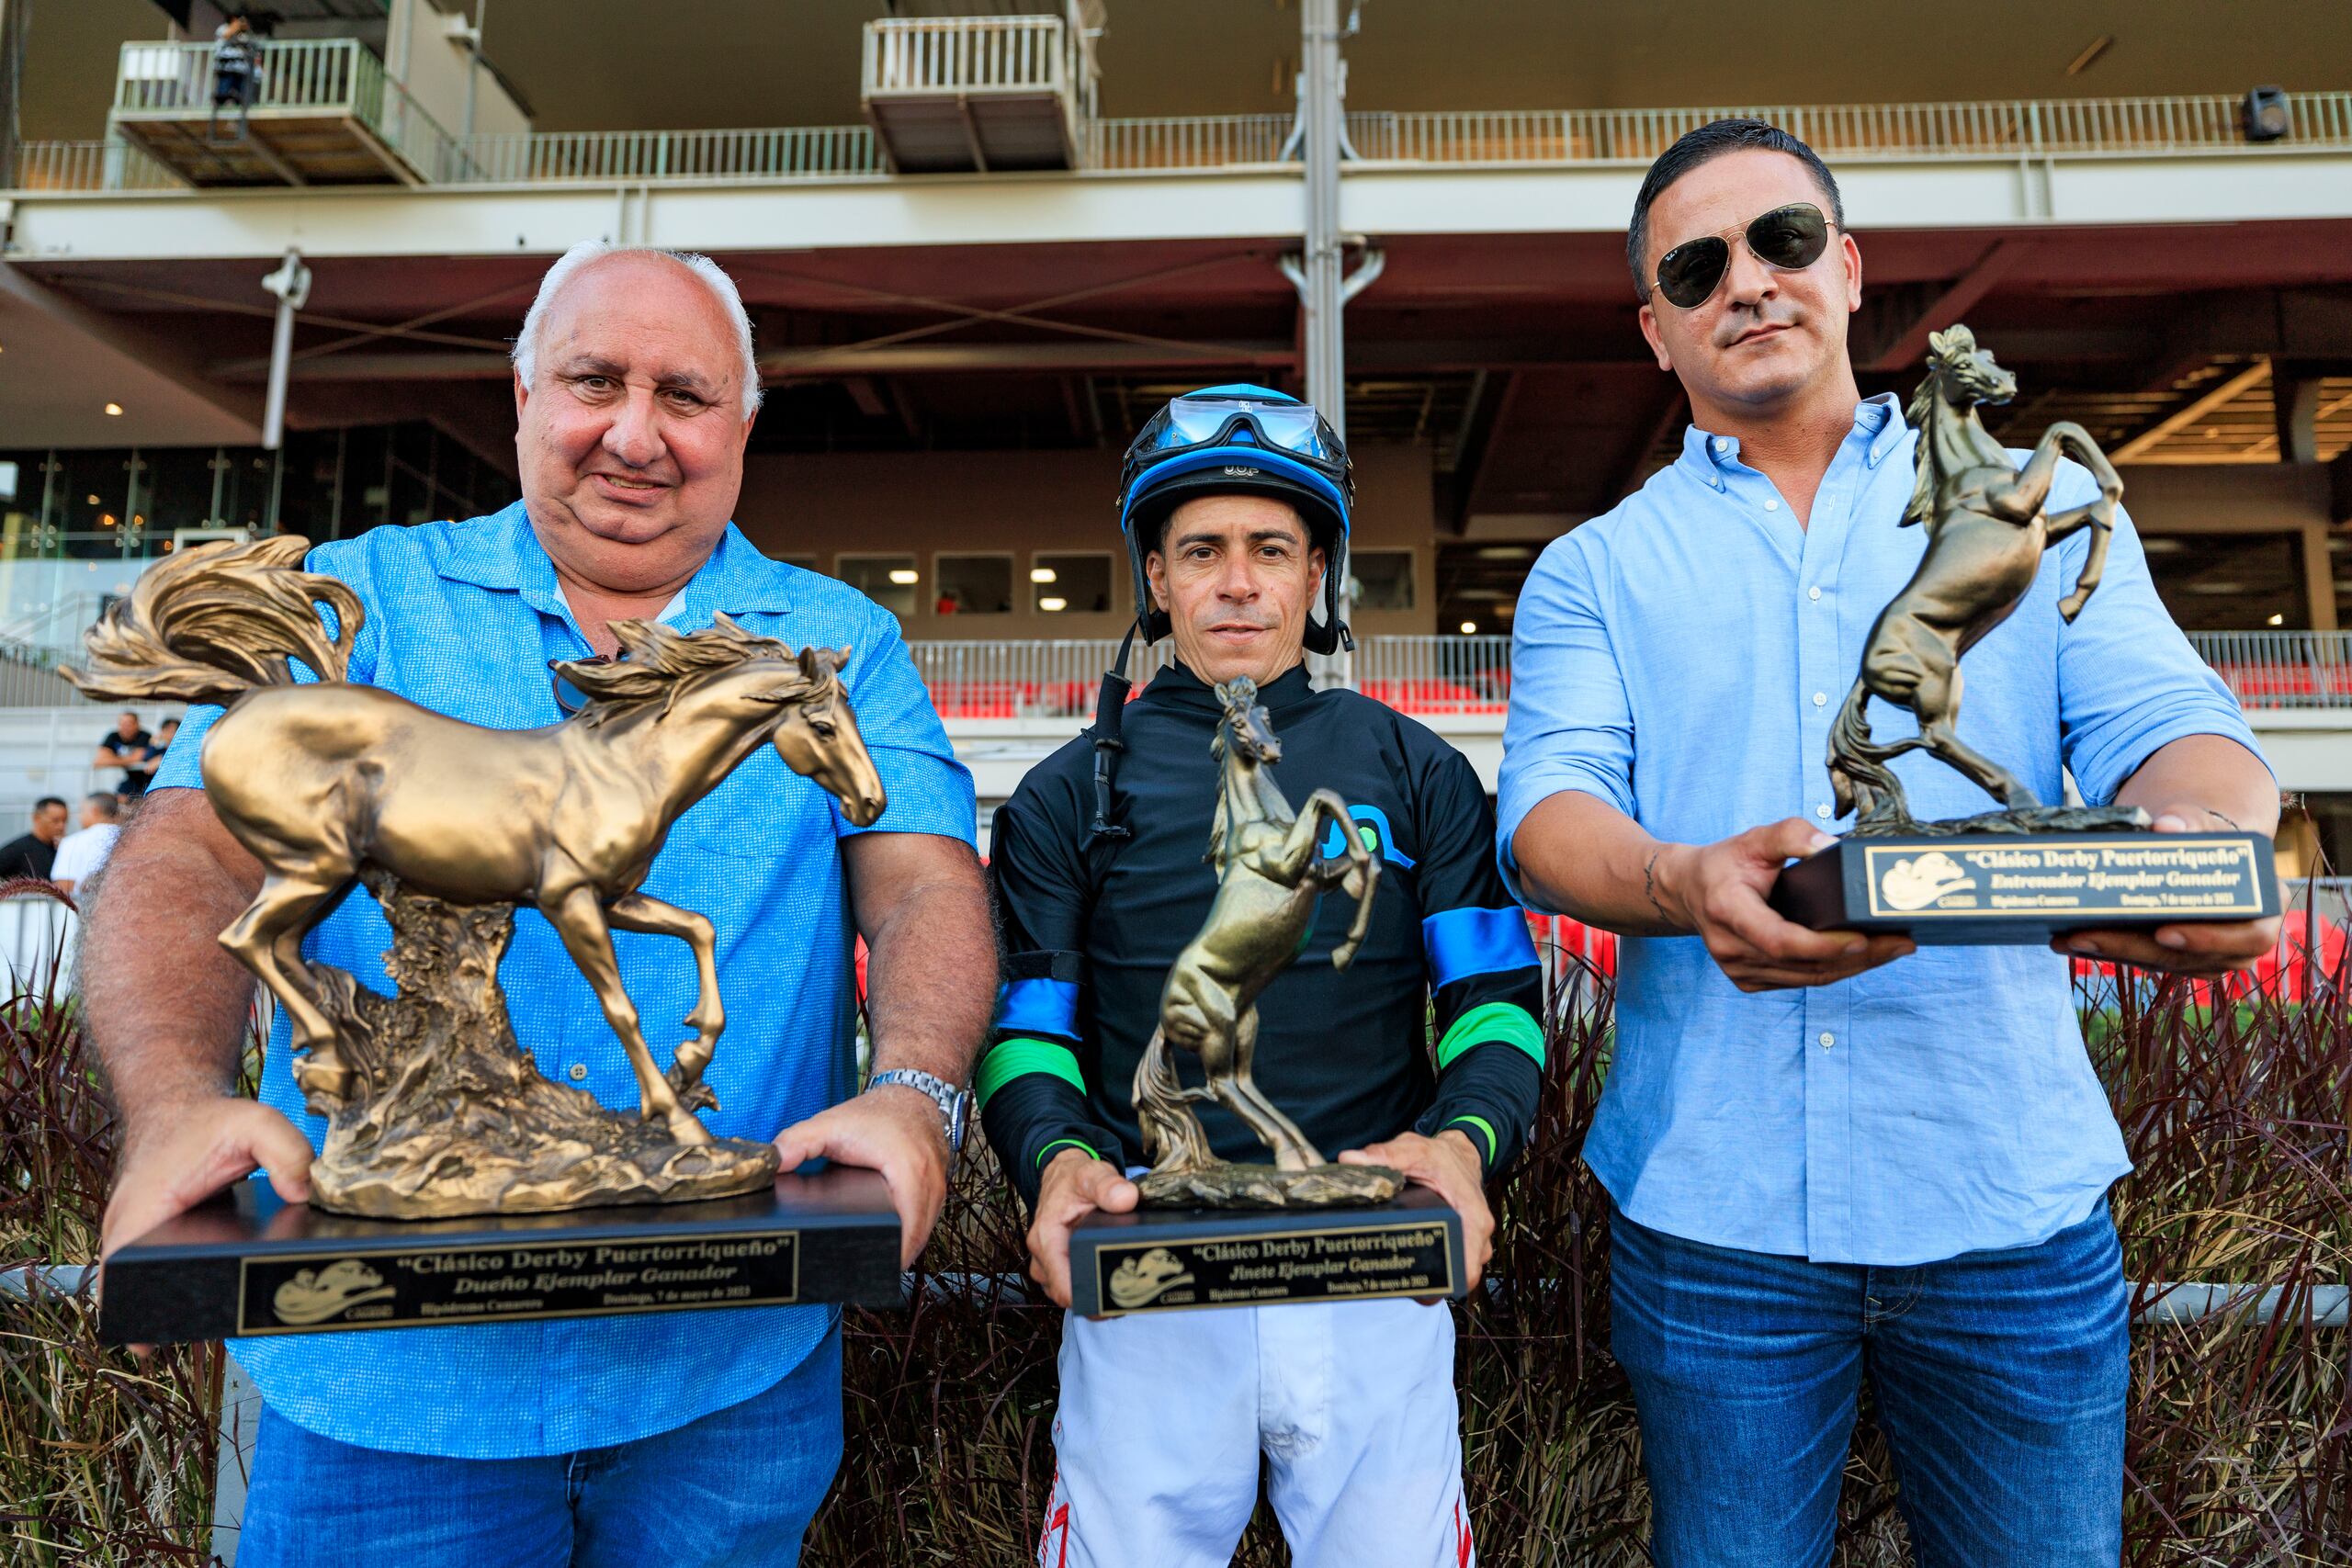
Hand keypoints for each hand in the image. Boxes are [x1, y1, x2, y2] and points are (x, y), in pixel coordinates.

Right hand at [101, 1096, 312, 1352]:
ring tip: (209, 1324)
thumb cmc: (208, 1119)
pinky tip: (209, 1298)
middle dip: (158, 1316)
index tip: (146, 1339)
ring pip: (141, 1279)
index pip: (119, 1265)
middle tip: (201, 1334)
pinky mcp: (154, 1233)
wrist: (179, 1104)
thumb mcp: (255, 1122)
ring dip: (165, 1304)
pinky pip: (156, 1266)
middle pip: (129, 1286)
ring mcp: (137, 1231)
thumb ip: (287, 1150)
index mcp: (142, 1206)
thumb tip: (304, 1193)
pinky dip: (174, 1283)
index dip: (129, 1305)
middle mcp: (130, 1224)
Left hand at [773, 1084, 948, 1268]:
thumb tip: (769, 1166)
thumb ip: (796, 1143)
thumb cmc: (875, 1112)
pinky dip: (912, 1235)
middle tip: (863, 1279)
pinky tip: (893, 1245)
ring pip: (926, 1232)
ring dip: (905, 1249)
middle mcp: (931, 1180)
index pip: (909, 1226)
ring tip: (877, 1267)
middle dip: (893, 1259)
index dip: (891, 1254)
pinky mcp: (937, 1190)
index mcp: (908, 1169)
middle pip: (918, 1238)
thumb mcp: (830, 1124)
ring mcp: (939, 1186)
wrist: (911, 1093)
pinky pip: (928, 1222)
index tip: (871, 1271)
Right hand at [1026, 1147, 1136, 1309]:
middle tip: (1124, 1294)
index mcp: (1046, 1237)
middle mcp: (1041, 1254)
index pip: (1061, 1286)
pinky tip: (1107, 1279)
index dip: (1087, 1298)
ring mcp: (1046, 1262)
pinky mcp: (1055, 1265)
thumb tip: (1126, 1199)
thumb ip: (1108, 1185)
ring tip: (1118, 1286)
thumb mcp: (1092, 1175)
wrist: (1062, 1175)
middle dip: (1092, 1299)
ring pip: (1066, 1293)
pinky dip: (1086, 1285)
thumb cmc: (1073, 1178)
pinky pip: (1068, 1285)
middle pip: (1065, 1294)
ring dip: (1088, 1293)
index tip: (1112, 1300)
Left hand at [1340, 1129, 1493, 1293]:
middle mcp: (1477, 1234)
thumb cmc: (1440, 1156)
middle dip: (1428, 1282)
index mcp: (1472, 1218)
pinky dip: (1432, 1265)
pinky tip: (1406, 1261)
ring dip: (1430, 1276)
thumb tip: (1350, 1160)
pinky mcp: (1462, 1243)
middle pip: (1457, 1275)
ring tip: (1395, 1271)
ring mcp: (1472, 1242)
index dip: (1442, 1285)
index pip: (1466, 1269)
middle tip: (1393, 1278)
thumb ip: (1383, 1156)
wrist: (1459, 1154)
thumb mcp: (1412, 1150)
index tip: (1414, 1287)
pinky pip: (1451, 1262)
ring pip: (1454, 1272)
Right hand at [1655, 818, 1914, 991]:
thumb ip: (1791, 834)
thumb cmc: (1725, 863)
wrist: (1689, 891)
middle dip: (1858, 958)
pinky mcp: (1748, 981)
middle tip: (1901, 942)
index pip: (1779, 940)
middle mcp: (1730, 948)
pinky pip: (1800, 981)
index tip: (1864, 938)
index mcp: (1727, 910)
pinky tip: (1863, 957)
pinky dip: (1834, 971)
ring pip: (1807, 979)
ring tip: (1893, 949)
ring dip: (1854, 968)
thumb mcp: (1754, 838)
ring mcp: (1738, 970)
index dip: (1823, 946)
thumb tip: (1831, 846)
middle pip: (1803, 966)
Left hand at [2053, 807, 2280, 977]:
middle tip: (2087, 936)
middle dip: (2134, 948)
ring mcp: (2206, 956)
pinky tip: (2068, 939)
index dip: (2209, 939)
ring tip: (2065, 938)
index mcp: (2264, 910)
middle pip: (2190, 958)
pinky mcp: (2174, 958)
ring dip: (2111, 952)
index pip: (2250, 937)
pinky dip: (2106, 950)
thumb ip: (2190, 821)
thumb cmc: (2209, 836)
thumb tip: (2167, 826)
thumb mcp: (2204, 823)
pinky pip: (2142, 959)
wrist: (2199, 848)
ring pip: (2160, 963)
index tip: (2165, 932)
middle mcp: (2239, 942)